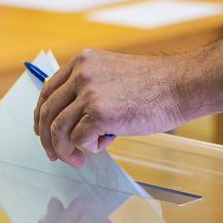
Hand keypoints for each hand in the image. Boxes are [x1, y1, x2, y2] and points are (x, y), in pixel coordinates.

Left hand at [34, 49, 190, 167]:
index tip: (43, 131)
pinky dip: (89, 148)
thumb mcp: (113, 75)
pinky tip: (105, 143)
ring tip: (75, 160)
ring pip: (58, 129)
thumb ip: (90, 90)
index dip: (42, 115)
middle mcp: (81, 74)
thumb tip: (73, 121)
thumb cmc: (155, 86)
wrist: (180, 85)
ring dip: (64, 150)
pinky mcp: (100, 113)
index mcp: (82, 62)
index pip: (48, 90)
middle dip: (47, 139)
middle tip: (54, 155)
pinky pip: (79, 140)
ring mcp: (89, 93)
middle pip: (47, 112)